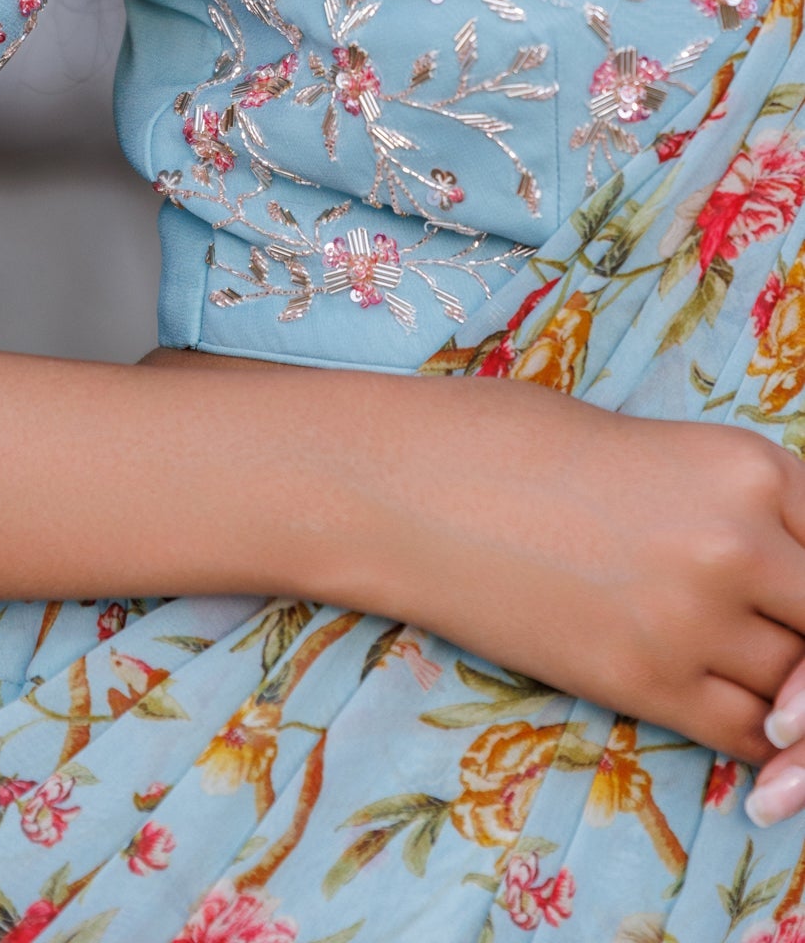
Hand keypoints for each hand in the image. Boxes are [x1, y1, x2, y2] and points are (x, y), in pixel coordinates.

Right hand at [284, 378, 804, 799]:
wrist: (412, 483)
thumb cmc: (520, 444)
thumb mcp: (661, 449)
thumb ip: (740, 505)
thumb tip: (788, 571)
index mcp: (747, 464)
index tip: (793, 596)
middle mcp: (737, 543)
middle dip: (803, 638)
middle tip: (764, 635)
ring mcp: (693, 618)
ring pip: (795, 687)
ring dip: (781, 688)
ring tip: (724, 660)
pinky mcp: (644, 682)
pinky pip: (745, 733)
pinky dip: (752, 735)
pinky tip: (718, 703)